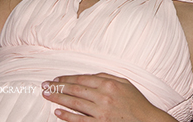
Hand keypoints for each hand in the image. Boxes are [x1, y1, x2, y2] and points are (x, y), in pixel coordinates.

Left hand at [42, 73, 169, 120]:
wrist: (147, 121)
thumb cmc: (136, 103)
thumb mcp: (125, 83)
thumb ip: (107, 77)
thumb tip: (90, 75)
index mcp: (109, 84)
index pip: (82, 79)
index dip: (67, 78)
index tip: (56, 79)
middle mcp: (103, 96)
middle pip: (75, 90)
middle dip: (58, 87)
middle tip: (45, 86)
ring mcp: (101, 112)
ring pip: (75, 104)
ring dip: (59, 99)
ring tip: (47, 96)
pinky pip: (80, 120)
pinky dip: (67, 116)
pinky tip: (58, 113)